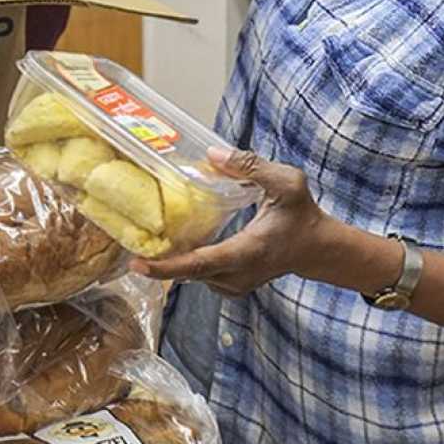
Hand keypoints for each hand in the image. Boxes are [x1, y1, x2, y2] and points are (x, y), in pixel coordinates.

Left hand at [133, 148, 335, 296]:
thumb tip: (211, 156)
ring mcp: (232, 286)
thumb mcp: (287, 182)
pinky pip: (197, 275)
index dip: (166, 267)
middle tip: (127, 239)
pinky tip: (172, 241)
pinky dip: (183, 261)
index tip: (136, 264)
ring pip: (191, 275)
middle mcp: (236, 276)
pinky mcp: (228, 286)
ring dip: (169, 259)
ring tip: (145, 237)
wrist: (317, 249)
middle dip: (156, 260)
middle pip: (187, 272)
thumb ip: (252, 166)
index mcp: (247, 252)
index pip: (200, 264)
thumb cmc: (302, 215)